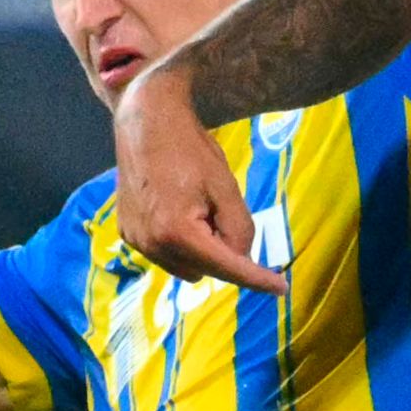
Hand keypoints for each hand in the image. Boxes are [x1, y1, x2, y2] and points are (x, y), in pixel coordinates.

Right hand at [110, 68, 284, 291]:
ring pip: (187, 266)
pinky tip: (177, 209)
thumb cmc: (189, 149)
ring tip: (194, 207)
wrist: (145, 121)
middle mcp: (152, 244)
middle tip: (217, 210)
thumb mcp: (225, 187)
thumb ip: (239, 228)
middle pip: (207, 270)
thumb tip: (240, 258)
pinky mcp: (128, 234)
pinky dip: (181, 244)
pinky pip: (167, 255)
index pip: (226, 266)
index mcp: (177, 232)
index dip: (257, 279)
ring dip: (201, 250)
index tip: (282, 289)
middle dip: (222, 251)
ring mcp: (136, 241)